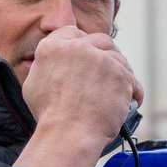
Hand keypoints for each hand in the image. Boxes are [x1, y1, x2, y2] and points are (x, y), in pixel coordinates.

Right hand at [21, 28, 144, 151]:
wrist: (67, 134)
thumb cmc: (49, 116)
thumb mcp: (33, 83)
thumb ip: (44, 65)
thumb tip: (54, 62)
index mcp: (52, 47)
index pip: (72, 31)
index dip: (82, 43)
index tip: (88, 53)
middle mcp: (77, 48)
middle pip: (100, 41)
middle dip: (106, 53)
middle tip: (109, 70)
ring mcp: (101, 60)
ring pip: (119, 59)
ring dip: (121, 72)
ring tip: (120, 90)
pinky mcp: (120, 75)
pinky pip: (132, 80)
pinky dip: (134, 91)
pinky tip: (132, 100)